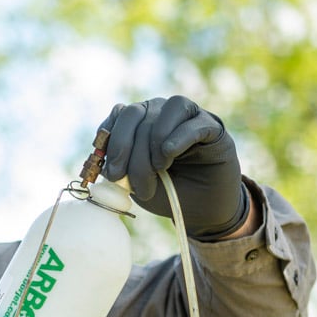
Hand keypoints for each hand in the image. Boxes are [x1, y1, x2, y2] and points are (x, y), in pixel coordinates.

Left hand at [99, 95, 248, 238]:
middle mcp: (161, 112)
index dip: (111, 141)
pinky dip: (178, 136)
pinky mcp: (212, 128)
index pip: (120, 116)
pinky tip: (169, 154)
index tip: (111, 174)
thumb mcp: (136, 184)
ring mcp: (188, 117)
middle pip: (136, 112)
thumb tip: (103, 162)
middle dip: (127, 147)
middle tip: (128, 180)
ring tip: (157, 168)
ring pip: (166, 108)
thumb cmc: (166, 192)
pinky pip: (193, 122)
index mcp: (140, 122)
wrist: (201, 209)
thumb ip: (121, 169)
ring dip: (154, 139)